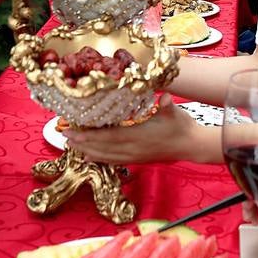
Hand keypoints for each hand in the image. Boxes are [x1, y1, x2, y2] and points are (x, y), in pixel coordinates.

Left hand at [67, 98, 200, 163]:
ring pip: (106, 156)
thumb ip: (167, 105)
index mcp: (139, 136)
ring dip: (87, 151)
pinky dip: (99, 159)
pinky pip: (113, 161)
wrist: (192, 146)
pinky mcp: (137, 160)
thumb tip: (165, 96)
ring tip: (71, 146)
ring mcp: (135, 156)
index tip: (74, 131)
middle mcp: (134, 149)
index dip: (90, 136)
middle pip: (103, 148)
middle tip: (64, 137)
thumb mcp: (175, 112)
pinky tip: (88, 157)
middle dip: (83, 143)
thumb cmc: (183, 126)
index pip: (110, 137)